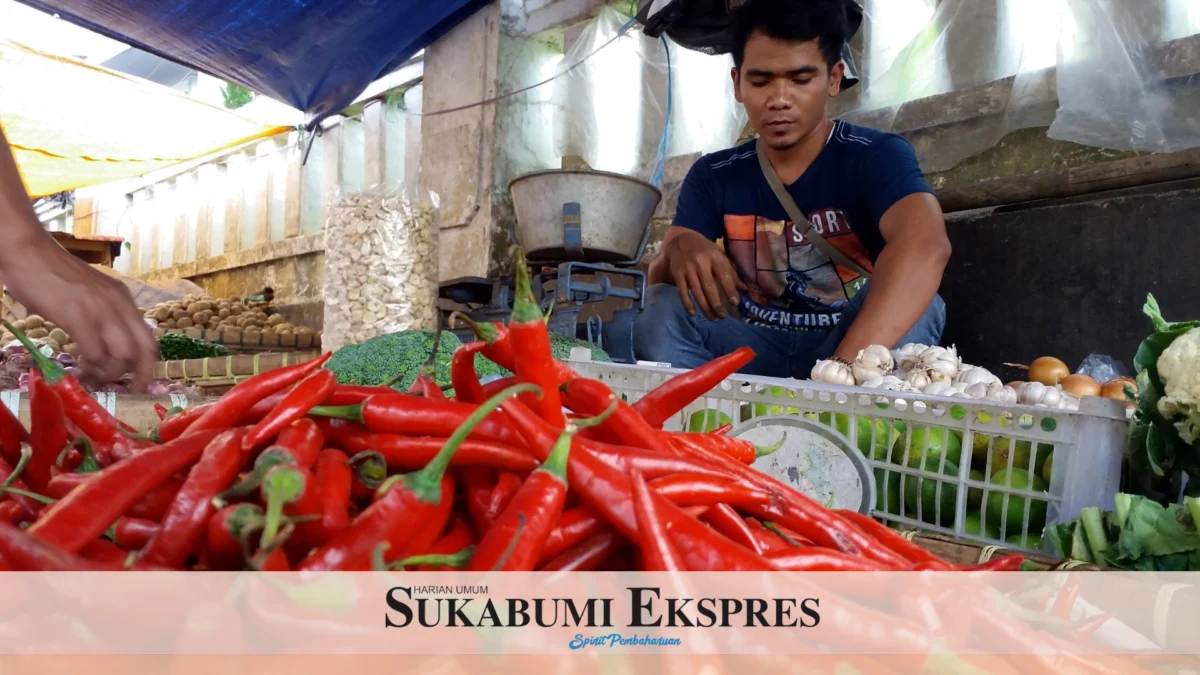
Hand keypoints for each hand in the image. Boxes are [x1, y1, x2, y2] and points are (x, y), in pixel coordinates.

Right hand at [0, 236, 156, 389]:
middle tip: (127, 389)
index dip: (149, 364)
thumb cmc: (54, 273)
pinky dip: (90, 368)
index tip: (142, 382)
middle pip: (143, 350)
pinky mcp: (77, 317)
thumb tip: (109, 344)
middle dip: (139, 375)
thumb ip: (105, 313)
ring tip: (93, 378)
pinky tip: (80, 370)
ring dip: (108, 374)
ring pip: (120, 357)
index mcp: (124, 299)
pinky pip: (94, 353)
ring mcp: (100, 311)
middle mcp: (119, 305)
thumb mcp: (92, 292)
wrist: (28, 252)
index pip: (149, 338)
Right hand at [663, 229, 745, 319]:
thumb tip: (744, 289)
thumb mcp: (719, 255)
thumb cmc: (704, 250)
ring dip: (704, 307)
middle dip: (717, 304)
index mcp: (714, 257)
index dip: (730, 290)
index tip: (735, 303)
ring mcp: (688, 269)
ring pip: (697, 292)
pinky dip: (687, 304)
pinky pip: (682, 292)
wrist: (681, 239)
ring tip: (712, 318)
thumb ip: (731, 272)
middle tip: (722, 316)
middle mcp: (701, 263)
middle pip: (710, 288)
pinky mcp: (678, 274)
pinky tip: (693, 313)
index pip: (724, 276)